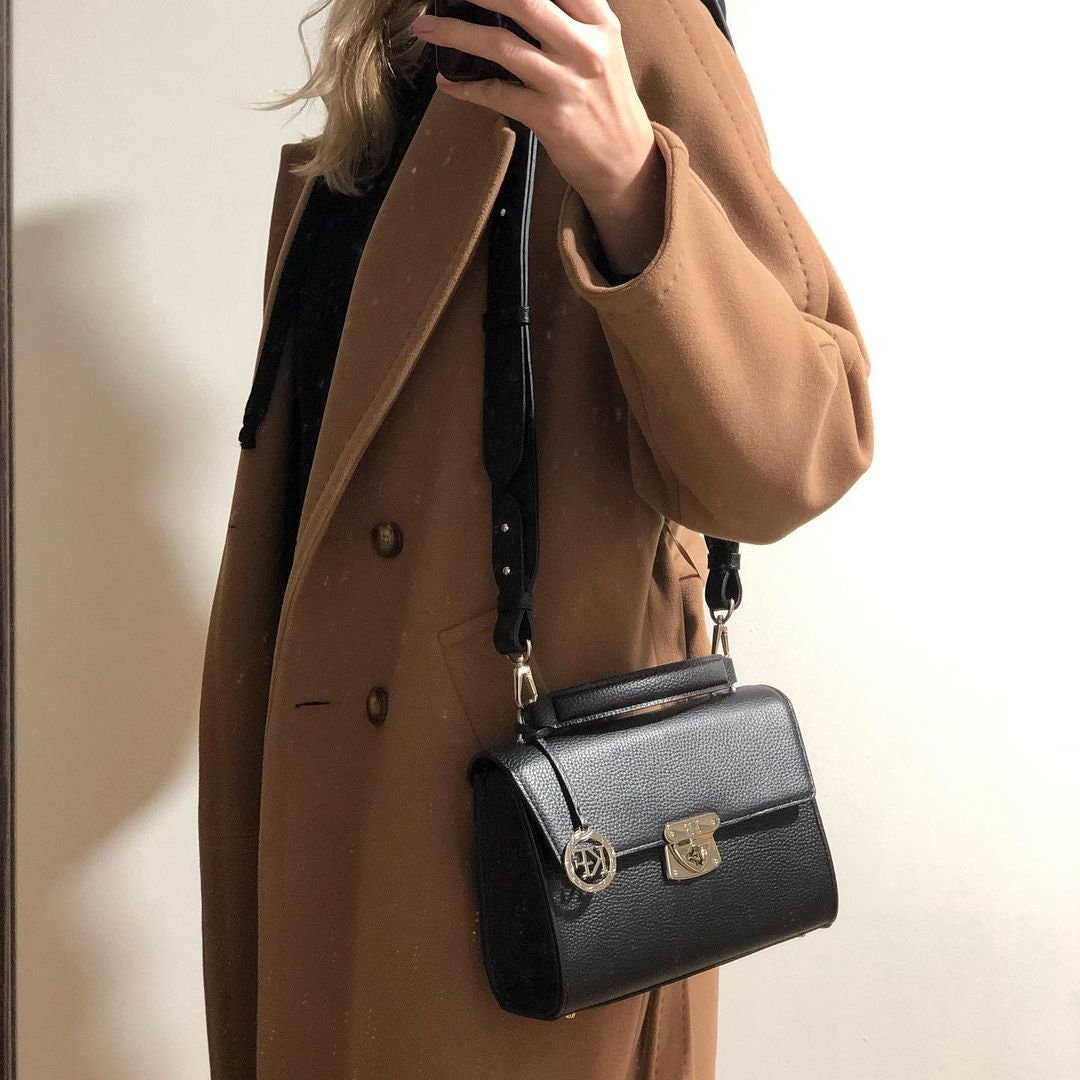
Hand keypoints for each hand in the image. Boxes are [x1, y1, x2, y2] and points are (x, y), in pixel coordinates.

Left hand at [412, 0, 665, 277]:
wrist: (626, 161)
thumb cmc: (607, 101)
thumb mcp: (603, 46)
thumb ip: (572, 16)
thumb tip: (522, 1)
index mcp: (599, 21)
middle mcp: (585, 46)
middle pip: (523, 0)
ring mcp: (566, 83)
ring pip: (501, 45)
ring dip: (455, 33)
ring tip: (425, 26)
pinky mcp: (550, 118)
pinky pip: (497, 95)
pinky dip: (466, 89)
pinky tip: (447, 83)